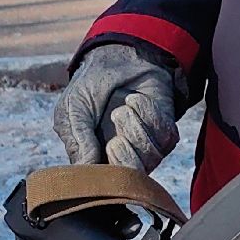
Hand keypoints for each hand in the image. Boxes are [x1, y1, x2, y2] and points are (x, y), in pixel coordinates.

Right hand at [52, 44, 180, 172]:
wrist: (119, 55)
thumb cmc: (92, 85)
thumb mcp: (74, 107)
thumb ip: (77, 138)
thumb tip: (86, 167)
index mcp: (96, 158)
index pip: (104, 183)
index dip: (106, 175)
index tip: (103, 151)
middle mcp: (122, 157)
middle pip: (132, 179)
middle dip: (125, 158)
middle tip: (114, 139)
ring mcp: (145, 147)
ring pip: (150, 159)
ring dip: (135, 130)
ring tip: (122, 109)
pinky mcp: (165, 132)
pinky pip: (164, 137)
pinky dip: (148, 115)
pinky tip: (136, 100)